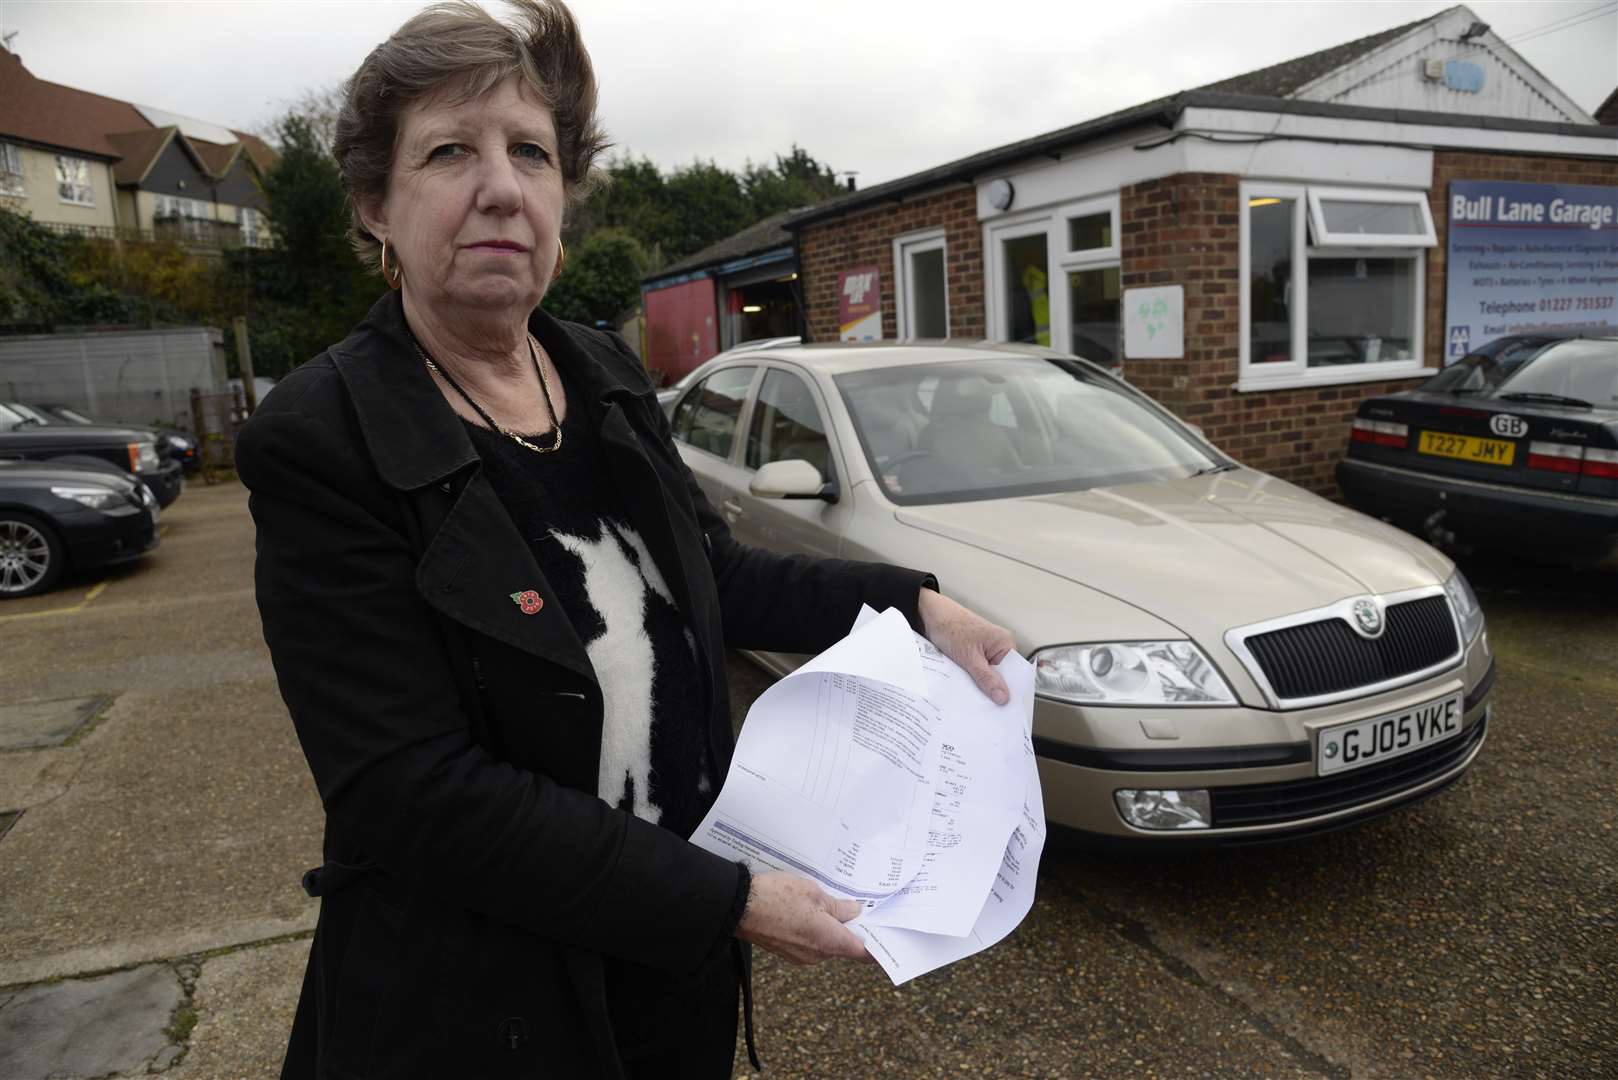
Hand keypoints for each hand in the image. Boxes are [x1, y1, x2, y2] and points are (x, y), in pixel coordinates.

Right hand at [735, 872, 867, 964]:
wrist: (740, 907)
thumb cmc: (779, 898)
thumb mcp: (815, 894)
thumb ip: (839, 906)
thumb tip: (854, 912)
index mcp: (830, 942)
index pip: (863, 953)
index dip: (877, 947)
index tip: (887, 940)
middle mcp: (817, 955)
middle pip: (843, 945)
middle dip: (849, 928)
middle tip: (855, 905)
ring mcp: (800, 956)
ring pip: (824, 942)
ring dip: (828, 926)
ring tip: (825, 902)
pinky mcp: (785, 951)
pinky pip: (807, 942)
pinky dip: (812, 929)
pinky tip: (805, 910)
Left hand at [918, 589, 1017, 705]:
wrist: (927, 614)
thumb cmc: (950, 625)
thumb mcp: (969, 657)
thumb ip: (986, 678)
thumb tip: (1003, 697)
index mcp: (1005, 644)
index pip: (1015, 673)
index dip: (1011, 691)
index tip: (1006, 710)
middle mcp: (997, 647)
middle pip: (1001, 677)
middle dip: (993, 691)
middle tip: (987, 711)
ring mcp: (984, 652)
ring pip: (986, 676)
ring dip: (979, 687)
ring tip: (974, 702)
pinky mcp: (972, 655)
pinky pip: (975, 673)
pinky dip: (970, 681)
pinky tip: (965, 691)